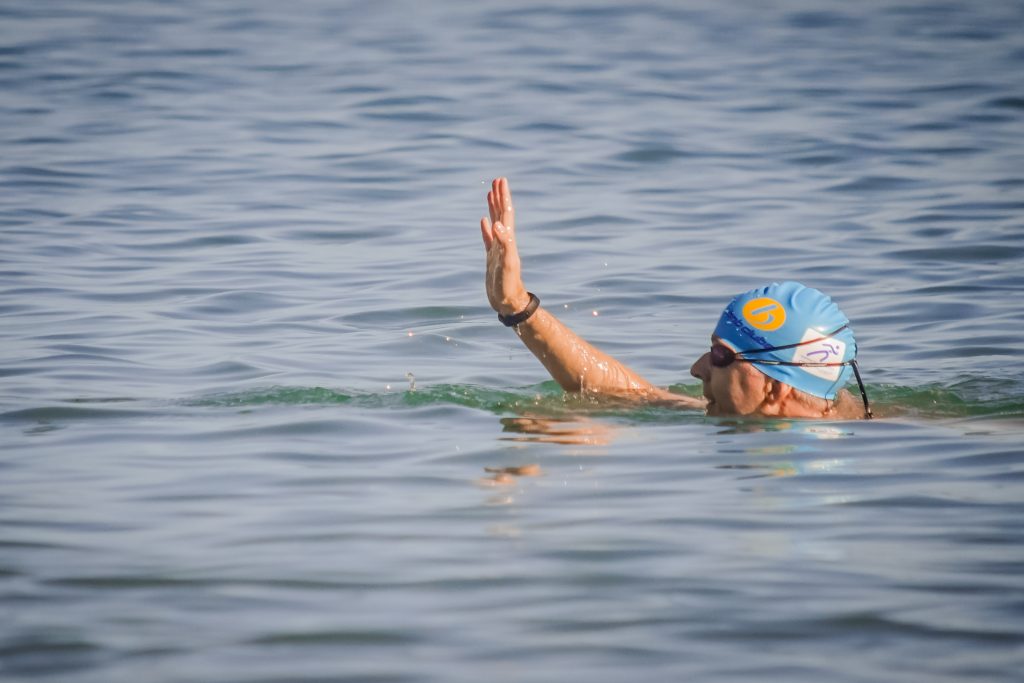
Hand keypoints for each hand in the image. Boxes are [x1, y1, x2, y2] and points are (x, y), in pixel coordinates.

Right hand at [480, 178, 529, 315]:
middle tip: (497, 180)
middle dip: (499, 197)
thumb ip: (503, 244)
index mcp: (508, 241)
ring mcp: (498, 249)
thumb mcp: (506, 265)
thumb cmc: (507, 286)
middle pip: (502, 214)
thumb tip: (497, 223)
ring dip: (493, 208)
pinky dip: (486, 228)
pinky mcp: (492, 258)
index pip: (505, 214)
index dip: (503, 197)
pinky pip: (488, 238)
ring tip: (490, 193)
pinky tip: (484, 221)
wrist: (508, 303)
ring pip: (495, 223)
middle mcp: (504, 242)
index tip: (501, 181)